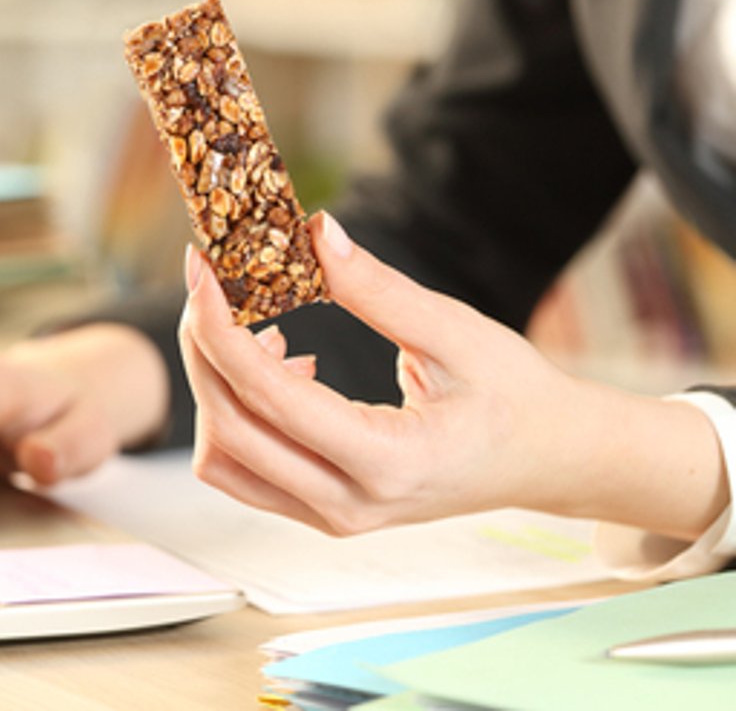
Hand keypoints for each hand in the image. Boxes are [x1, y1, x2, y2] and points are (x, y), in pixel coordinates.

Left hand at [178, 211, 727, 540]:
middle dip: (203, 347)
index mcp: (387, 462)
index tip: (200, 267)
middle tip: (209, 281)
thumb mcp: (458, 333)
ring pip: (224, 459)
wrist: (552, 460)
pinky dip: (238, 413)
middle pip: (227, 429)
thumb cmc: (516, 395)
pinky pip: (246, 468)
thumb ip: (380, 289)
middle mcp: (349, 505)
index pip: (266, 395)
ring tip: (259, 325)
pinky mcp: (321, 510)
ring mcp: (332, 517)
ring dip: (216, 386)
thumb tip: (314, 233)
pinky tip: (283, 360)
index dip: (219, 324)